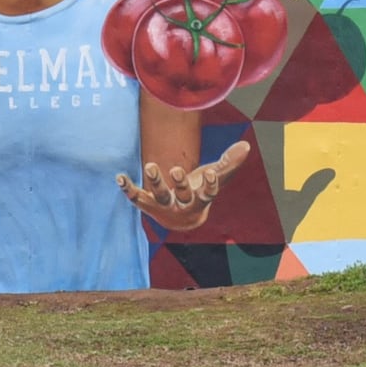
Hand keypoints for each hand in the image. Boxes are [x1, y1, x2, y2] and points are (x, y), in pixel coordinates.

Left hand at [119, 140, 252, 231]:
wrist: (182, 221)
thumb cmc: (200, 195)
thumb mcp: (214, 179)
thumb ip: (228, 163)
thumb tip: (246, 145)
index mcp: (200, 201)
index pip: (207, 195)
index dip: (210, 186)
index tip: (211, 173)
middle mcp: (182, 206)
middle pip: (181, 196)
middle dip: (179, 183)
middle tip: (176, 170)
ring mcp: (163, 206)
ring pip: (160, 196)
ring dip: (155, 181)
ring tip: (150, 165)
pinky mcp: (148, 204)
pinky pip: (137, 198)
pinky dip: (128, 189)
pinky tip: (119, 177)